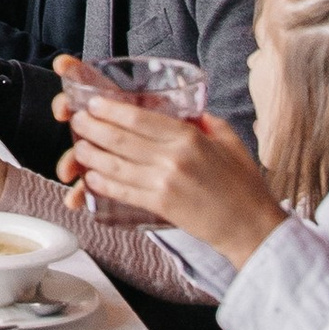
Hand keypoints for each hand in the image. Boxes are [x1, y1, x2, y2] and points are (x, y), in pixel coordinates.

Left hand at [56, 64, 287, 263]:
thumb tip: (182, 109)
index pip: (138, 118)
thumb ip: (203, 122)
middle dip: (92, 127)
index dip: (110, 109)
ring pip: (115, 165)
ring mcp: (164, 182)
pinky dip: (103, 184)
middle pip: (120, 138)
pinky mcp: (160, 206)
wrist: (251, 226)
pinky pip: (123, 191)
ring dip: (91, 155)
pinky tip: (91, 178)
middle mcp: (173, 157)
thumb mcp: (228, 140)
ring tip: (79, 147)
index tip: (94, 103)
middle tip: (77, 120)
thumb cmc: (243, 183)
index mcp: (189, 136)